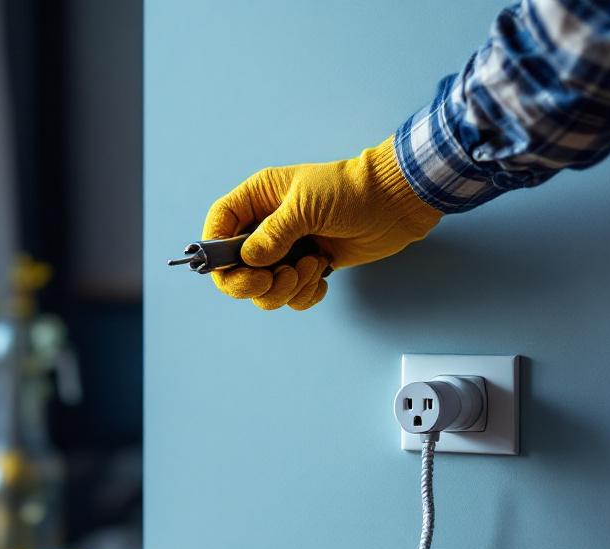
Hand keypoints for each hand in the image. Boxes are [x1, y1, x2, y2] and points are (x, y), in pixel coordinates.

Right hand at [202, 136, 441, 309]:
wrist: (395, 203)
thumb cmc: (352, 191)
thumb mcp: (306, 205)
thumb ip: (273, 234)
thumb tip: (249, 260)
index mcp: (259, 200)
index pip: (219, 226)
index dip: (215, 250)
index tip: (230, 269)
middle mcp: (267, 227)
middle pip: (235, 269)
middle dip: (254, 283)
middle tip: (276, 279)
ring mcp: (287, 250)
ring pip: (264, 289)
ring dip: (286, 287)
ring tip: (313, 265)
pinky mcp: (308, 268)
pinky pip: (291, 296)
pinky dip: (305, 293)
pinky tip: (323, 273)